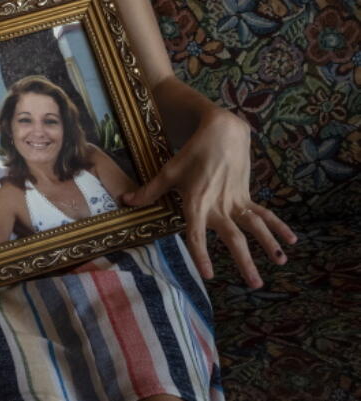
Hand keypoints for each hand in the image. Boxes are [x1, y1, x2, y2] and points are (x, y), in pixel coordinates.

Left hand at [122, 109, 295, 287]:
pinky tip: (292, 240)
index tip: (209, 275)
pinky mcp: (247, 195)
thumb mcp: (168, 172)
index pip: (197, 234)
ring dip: (268, 245)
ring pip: (254, 227)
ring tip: (280, 263)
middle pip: (233, 238)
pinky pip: (264, 213)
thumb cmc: (191, 154)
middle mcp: (218, 206)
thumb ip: (149, 191)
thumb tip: (125, 201)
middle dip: (244, 261)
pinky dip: (278, 226)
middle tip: (255, 284)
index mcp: (196, 203)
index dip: (201, 254)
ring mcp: (236, 201)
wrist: (221, 133)